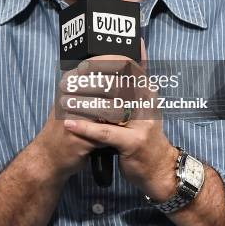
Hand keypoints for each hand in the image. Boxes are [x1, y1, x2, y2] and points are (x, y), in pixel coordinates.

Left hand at [61, 40, 178, 200]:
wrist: (160, 170)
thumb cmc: (144, 136)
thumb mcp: (144, 107)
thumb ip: (135, 85)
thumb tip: (132, 55)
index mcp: (147, 93)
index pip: (128, 69)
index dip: (105, 63)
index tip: (83, 63)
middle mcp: (146, 104)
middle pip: (117, 85)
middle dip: (90, 82)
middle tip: (68, 81)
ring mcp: (142, 123)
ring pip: (108, 108)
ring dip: (83, 104)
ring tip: (64, 102)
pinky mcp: (134, 141)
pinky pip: (106, 132)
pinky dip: (86, 128)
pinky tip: (70, 124)